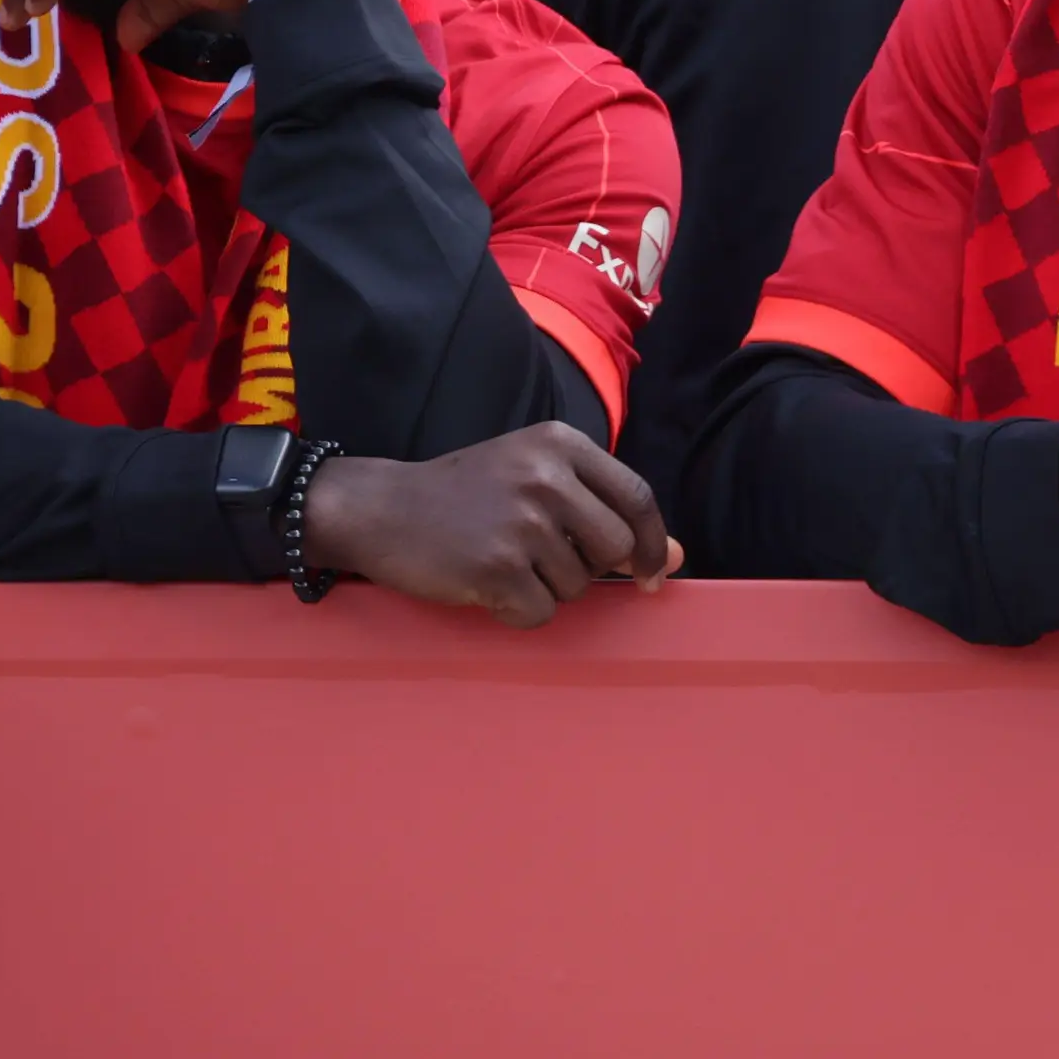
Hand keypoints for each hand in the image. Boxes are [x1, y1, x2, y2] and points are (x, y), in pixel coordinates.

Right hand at [298, 422, 679, 625]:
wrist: (381, 509)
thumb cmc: (466, 494)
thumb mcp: (534, 476)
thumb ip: (604, 509)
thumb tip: (676, 559)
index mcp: (560, 445)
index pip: (638, 498)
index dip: (653, 542)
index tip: (653, 572)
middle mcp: (546, 478)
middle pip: (615, 548)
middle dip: (589, 568)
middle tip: (544, 561)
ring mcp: (521, 523)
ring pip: (577, 586)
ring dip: (547, 589)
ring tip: (503, 563)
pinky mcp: (496, 567)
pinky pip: (540, 613)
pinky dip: (517, 611)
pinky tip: (488, 587)